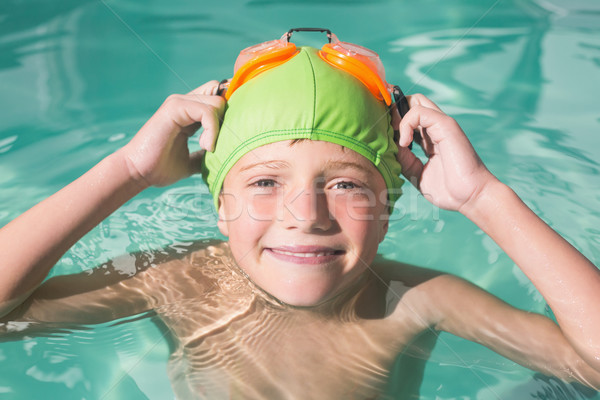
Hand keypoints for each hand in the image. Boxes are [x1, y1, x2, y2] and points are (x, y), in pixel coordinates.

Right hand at [117, 81, 224, 187]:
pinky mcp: (174, 107)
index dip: (228, 115)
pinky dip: (212, 129)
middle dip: (227, 120)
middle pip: (221, 97)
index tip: (229, 139)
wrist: (137, 172)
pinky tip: (206, 146)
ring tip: (208, 148)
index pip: (217, 100)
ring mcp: (179, 102)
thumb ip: (205, 156)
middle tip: (218, 144)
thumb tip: (223, 159)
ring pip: (217, 102)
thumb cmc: (160, 168)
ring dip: (219, 128)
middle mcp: (184, 103)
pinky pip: (207, 111)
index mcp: (188, 113)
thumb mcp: (191, 162)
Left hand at [393, 94, 496, 212]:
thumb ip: (404, 159)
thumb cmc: (448, 190)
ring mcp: (441, 124)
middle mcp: (436, 128)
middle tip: (386, 132)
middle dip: (393, 112)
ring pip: (415, 100)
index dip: (393, 121)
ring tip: (396, 139)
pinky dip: (405, 124)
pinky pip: (418, 112)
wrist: (470, 197)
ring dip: (398, 116)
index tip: (382, 135)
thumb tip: (390, 146)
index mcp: (430, 138)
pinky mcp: (446, 125)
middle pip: (412, 101)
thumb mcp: (417, 173)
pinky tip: (404, 143)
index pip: (409, 116)